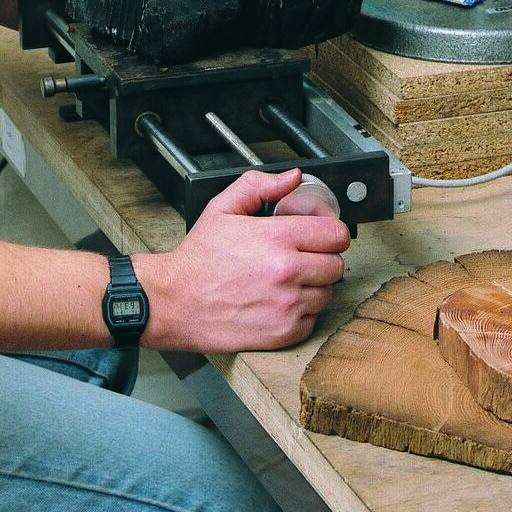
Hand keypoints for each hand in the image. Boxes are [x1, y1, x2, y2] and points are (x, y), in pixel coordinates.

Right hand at [137, 168, 350, 353]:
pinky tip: (281, 302)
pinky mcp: (283, 333)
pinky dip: (303, 313)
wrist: (174, 301)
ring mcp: (287, 305)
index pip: (336, 234)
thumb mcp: (222, 209)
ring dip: (314, 287)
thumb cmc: (197, 259)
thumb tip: (291, 178)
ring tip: (290, 281)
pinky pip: (313, 321)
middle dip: (323, 258)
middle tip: (304, 257)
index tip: (322, 235)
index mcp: (277, 237)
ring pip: (328, 293)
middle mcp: (287, 271)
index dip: (331, 232)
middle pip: (337, 264)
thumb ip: (259, 186)